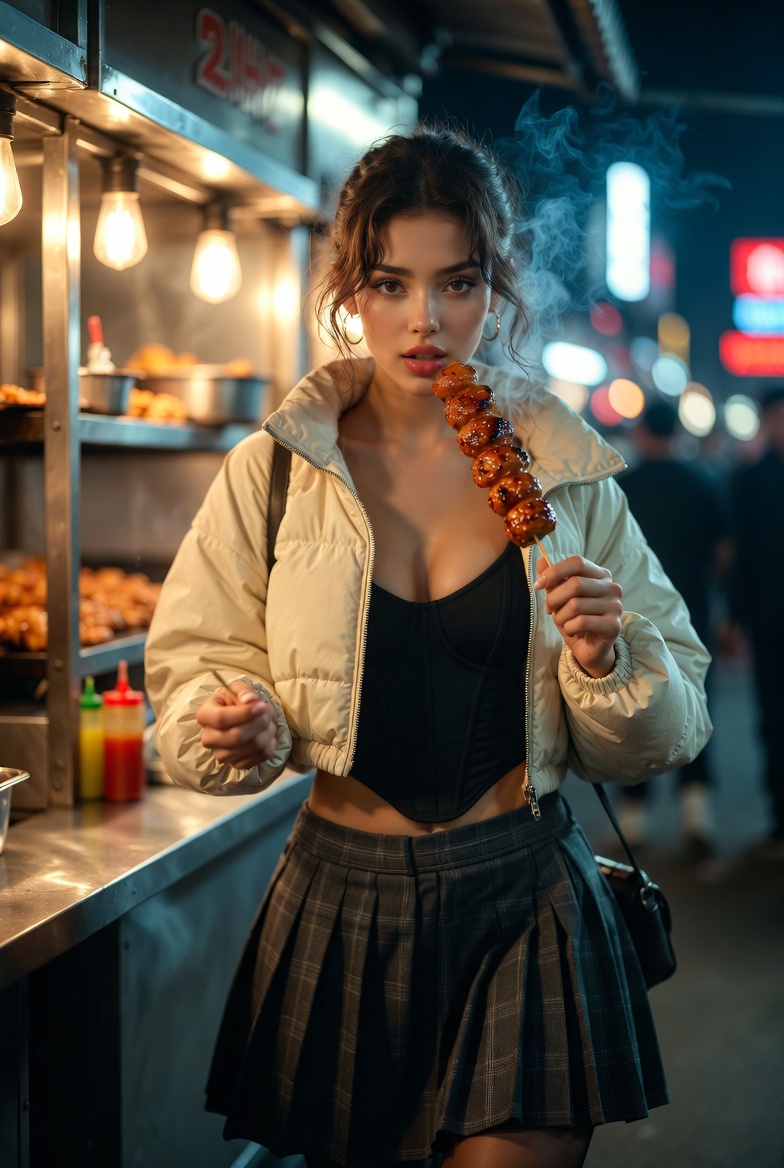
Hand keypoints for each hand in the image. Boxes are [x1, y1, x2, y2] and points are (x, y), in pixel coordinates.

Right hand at [196, 679, 277, 770]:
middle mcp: (208, 738)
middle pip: (237, 736)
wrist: (237, 715)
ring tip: (269, 719)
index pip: (221, 719)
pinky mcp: (236, 764)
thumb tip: (250, 699)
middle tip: (268, 710)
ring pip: (252, 747)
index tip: (262, 705)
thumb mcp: (237, 688)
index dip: (245, 713)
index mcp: (204, 716)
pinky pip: (261, 757)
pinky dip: (270, 743)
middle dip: (260, 722)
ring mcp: (221, 754)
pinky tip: (268, 732)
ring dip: (268, 731)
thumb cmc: (235, 700)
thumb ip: (243, 691)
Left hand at [534, 555, 622, 678]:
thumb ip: (553, 579)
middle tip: (550, 610)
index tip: (538, 585)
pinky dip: (569, 628)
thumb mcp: (561, 598)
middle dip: (554, 598)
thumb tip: (540, 560)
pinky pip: (581, 622)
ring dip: (561, 616)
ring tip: (563, 622)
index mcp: (600, 575)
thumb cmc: (575, 620)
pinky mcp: (614, 625)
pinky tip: (572, 630)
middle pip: (575, 583)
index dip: (555, 571)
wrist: (590, 649)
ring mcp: (616, 606)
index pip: (577, 562)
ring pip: (576, 605)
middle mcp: (612, 587)